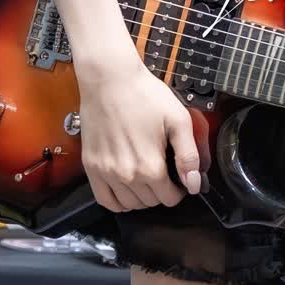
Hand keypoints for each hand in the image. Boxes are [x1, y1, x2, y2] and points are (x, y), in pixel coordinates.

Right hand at [75, 57, 211, 212]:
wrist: (109, 80)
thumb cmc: (145, 95)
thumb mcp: (178, 120)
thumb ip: (189, 156)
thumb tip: (194, 185)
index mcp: (150, 167)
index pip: (170, 198)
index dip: (179, 189)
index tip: (178, 176)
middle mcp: (126, 176)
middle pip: (150, 202)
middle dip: (162, 191)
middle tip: (164, 171)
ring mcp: (105, 173)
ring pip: (129, 204)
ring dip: (141, 197)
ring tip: (146, 177)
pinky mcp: (90, 167)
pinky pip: (105, 200)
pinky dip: (118, 201)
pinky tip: (126, 187)